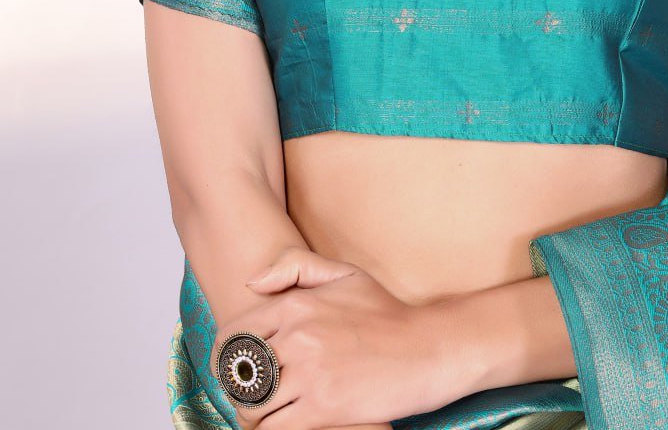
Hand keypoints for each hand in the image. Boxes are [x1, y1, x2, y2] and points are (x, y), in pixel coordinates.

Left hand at [209, 245, 459, 429]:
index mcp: (296, 304)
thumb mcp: (344, 274)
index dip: (225, 356)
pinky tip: (288, 423)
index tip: (233, 368)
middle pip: (237, 372)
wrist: (429, 348)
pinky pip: (274, 428)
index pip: (234, 334)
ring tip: (269, 413)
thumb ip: (296, 267)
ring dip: (253, 414)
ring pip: (251, 405)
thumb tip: (252, 281)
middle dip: (238, 388)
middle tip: (252, 394)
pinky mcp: (323, 408)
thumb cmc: (387, 313)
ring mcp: (309, 374)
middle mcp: (297, 337)